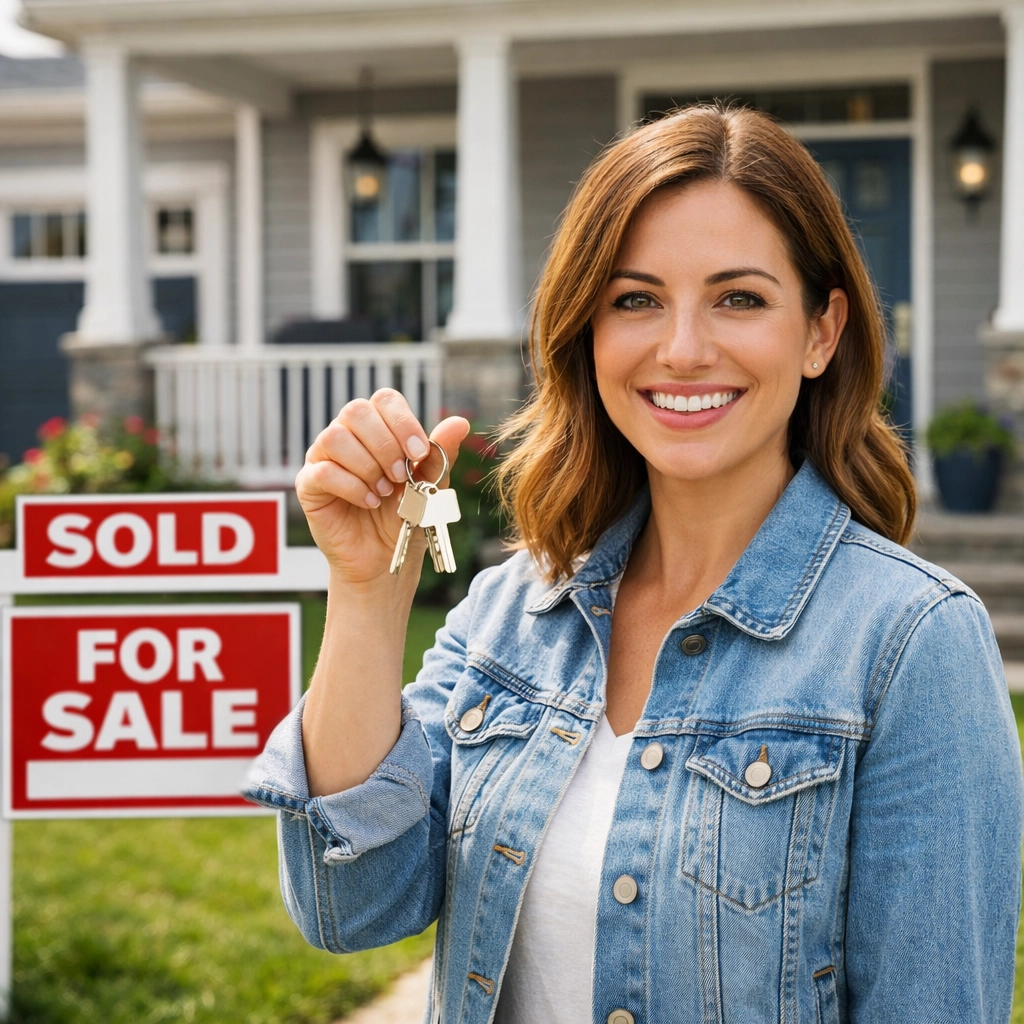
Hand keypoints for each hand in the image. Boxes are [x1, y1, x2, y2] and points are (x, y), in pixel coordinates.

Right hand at [296, 389, 469, 585]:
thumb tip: (460, 422)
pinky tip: (368, 502)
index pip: (384, 399)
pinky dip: (351, 487)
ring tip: (384, 492)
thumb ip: (440, 454)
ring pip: (334, 437)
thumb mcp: (429, 484)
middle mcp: (347, 436)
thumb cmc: (406, 516)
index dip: (403, 421)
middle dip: (385, 444)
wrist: (385, 558)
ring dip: (367, 466)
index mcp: (378, 428)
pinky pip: (322, 472)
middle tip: (400, 476)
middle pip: (356, 411)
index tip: (419, 453)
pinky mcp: (309, 485)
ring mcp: (323, 458)